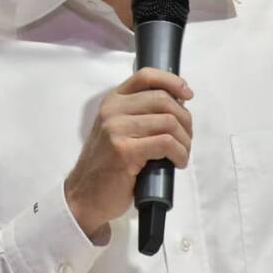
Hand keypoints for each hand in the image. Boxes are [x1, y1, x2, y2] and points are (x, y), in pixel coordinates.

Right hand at [65, 67, 193, 237]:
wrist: (84, 196)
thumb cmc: (107, 166)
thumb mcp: (117, 130)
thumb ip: (139, 114)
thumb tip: (178, 104)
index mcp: (112, 101)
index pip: (145, 76)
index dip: (172, 81)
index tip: (188, 95)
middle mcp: (112, 110)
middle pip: (163, 100)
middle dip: (184, 119)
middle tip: (186, 138)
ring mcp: (116, 129)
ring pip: (168, 122)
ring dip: (185, 140)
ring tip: (183, 153)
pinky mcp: (124, 150)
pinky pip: (166, 143)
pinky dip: (180, 153)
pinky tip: (178, 163)